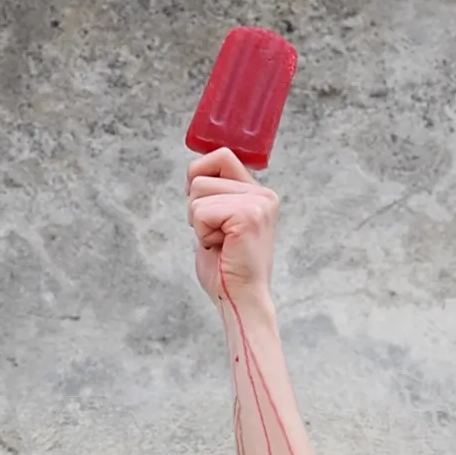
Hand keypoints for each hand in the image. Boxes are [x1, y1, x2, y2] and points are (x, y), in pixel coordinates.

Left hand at [187, 148, 278, 305]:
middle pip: (201, 174)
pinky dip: (202, 233)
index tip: (202, 209)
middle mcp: (263, 194)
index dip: (199, 175)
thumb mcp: (218, 223)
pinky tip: (221, 247)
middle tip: (217, 236)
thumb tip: (192, 173)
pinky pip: (201, 212)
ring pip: (197, 192)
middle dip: (195, 208)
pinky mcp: (248, 215)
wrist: (240, 299)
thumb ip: (214, 196)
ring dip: (199, 223)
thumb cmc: (226, 269)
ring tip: (220, 243)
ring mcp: (258, 203)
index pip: (221, 155)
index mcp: (257, 194)